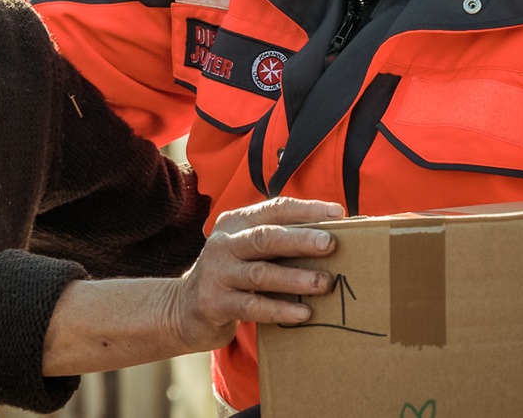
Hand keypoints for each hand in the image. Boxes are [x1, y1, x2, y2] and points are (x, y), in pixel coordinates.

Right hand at [165, 197, 343, 351]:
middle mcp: (224, 244)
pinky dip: (280, 310)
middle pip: (265, 237)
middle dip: (301, 239)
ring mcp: (217, 274)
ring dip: (295, 278)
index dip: (307, 210)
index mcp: (236, 223)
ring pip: (261, 273)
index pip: (274, 209)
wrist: (184, 309)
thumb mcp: (248, 249)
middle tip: (331, 244)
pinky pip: (252, 307)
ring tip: (324, 283)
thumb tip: (333, 235)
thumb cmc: (233, 274)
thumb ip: (279, 241)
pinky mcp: (214, 304)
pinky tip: (304, 313)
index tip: (338, 214)